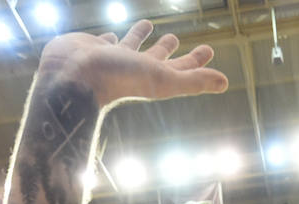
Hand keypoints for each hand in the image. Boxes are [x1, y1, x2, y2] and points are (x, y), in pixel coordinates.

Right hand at [39, 20, 226, 108]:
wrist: (73, 78)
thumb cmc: (118, 80)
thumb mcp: (163, 78)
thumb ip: (193, 80)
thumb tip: (226, 83)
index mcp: (153, 76)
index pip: (181, 68)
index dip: (197, 60)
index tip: (208, 49)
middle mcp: (134, 68)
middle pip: (157, 57)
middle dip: (167, 48)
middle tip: (175, 38)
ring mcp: (113, 58)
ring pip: (131, 45)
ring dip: (140, 37)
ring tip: (148, 25)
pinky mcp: (93, 48)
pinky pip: (105, 41)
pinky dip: (110, 37)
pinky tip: (110, 34)